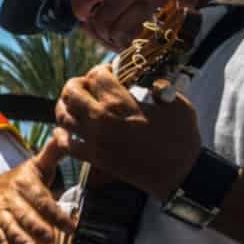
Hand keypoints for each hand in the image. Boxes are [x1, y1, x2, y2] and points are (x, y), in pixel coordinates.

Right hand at [0, 136, 72, 243]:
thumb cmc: (25, 178)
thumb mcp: (38, 164)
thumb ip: (54, 151)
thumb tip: (65, 133)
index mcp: (23, 182)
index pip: (40, 199)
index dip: (55, 213)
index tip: (71, 227)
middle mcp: (10, 197)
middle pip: (23, 213)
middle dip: (35, 226)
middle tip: (49, 238)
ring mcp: (0, 211)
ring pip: (8, 226)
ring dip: (18, 238)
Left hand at [53, 64, 201, 200]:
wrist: (180, 174)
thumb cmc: (181, 138)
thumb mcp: (177, 105)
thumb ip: (160, 88)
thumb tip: (149, 79)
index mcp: (121, 103)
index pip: (96, 75)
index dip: (101, 70)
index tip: (108, 72)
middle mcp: (102, 119)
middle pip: (71, 92)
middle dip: (75, 84)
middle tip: (85, 86)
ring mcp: (95, 139)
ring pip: (63, 116)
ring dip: (64, 107)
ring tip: (72, 105)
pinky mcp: (94, 158)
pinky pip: (66, 145)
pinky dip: (62, 136)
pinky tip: (67, 131)